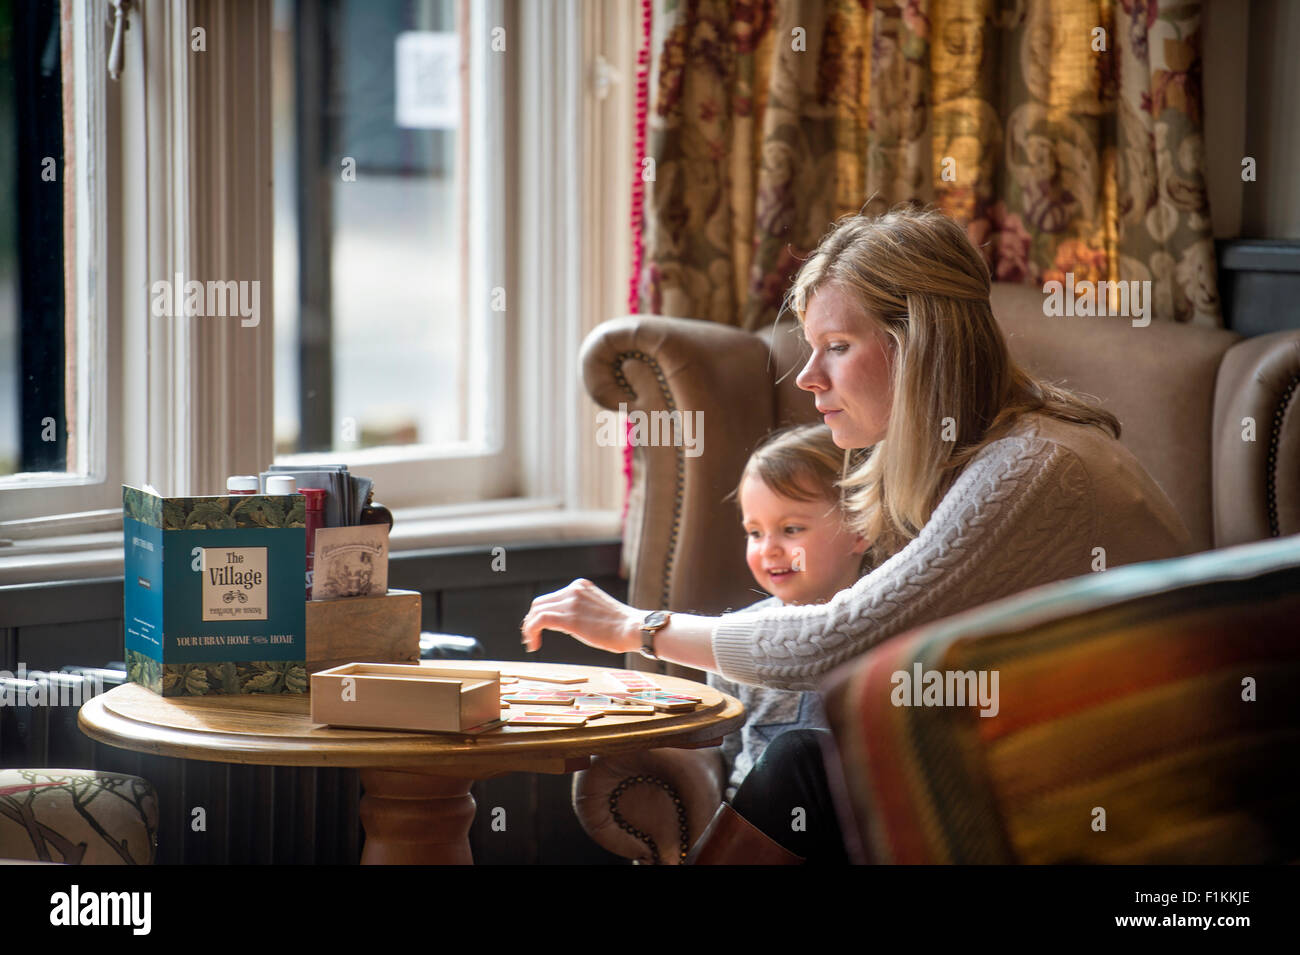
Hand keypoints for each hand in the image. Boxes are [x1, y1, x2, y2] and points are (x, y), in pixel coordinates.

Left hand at [521, 579, 642, 654]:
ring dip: (529, 629)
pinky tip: (534, 644)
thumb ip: (580, 611)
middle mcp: (573, 590)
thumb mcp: (597, 610)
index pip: (551, 598)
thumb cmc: (621, 627)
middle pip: (539, 603)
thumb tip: (567, 623)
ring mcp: (571, 602)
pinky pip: (539, 621)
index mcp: (580, 586)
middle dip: (531, 621)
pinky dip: (531, 632)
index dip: (540, 614)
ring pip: (536, 611)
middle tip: (531, 637)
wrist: (634, 629)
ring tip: (531, 643)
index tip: (538, 630)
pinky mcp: (569, 617)